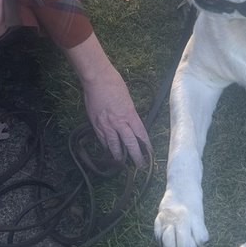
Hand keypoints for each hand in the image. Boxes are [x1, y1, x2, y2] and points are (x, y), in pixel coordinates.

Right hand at [62, 32, 149, 166]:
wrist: (97, 79)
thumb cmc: (114, 84)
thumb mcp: (128, 100)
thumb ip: (129, 113)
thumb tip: (130, 123)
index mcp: (130, 115)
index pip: (141, 134)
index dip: (146, 146)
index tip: (149, 154)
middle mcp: (119, 122)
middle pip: (129, 144)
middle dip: (135, 156)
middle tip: (140, 166)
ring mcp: (106, 124)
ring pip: (114, 145)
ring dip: (119, 156)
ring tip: (122, 164)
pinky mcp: (95, 124)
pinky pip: (102, 139)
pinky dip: (106, 146)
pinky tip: (108, 151)